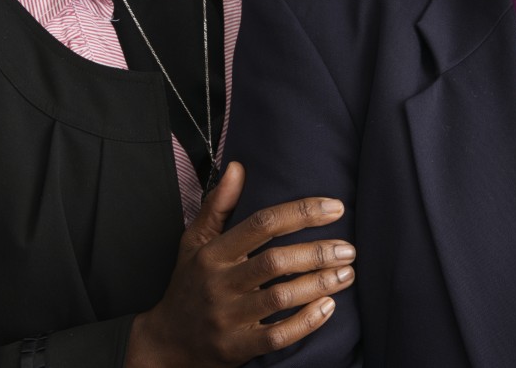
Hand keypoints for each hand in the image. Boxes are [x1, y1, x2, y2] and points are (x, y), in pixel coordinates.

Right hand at [126, 161, 354, 367]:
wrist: (167, 342)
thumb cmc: (189, 283)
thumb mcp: (194, 241)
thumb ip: (218, 204)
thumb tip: (238, 167)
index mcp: (212, 253)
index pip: (262, 224)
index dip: (301, 213)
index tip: (335, 208)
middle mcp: (220, 283)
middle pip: (275, 261)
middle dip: (317, 252)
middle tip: (348, 248)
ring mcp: (228, 317)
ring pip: (280, 297)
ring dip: (319, 284)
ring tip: (346, 274)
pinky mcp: (237, 347)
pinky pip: (278, 336)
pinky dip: (306, 322)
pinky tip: (328, 307)